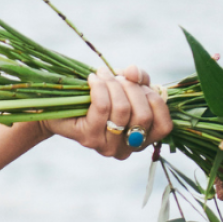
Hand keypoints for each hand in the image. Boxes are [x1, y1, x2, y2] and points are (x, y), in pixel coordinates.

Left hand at [36, 66, 173, 159]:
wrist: (58, 106)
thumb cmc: (99, 96)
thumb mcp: (125, 85)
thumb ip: (138, 78)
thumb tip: (134, 73)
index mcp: (142, 139)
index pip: (164, 126)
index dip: (156, 100)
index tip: (140, 84)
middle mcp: (127, 149)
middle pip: (144, 116)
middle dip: (133, 89)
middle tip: (118, 76)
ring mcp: (107, 146)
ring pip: (123, 110)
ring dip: (114, 84)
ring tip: (103, 74)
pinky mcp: (88, 138)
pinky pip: (102, 107)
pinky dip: (100, 87)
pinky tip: (92, 78)